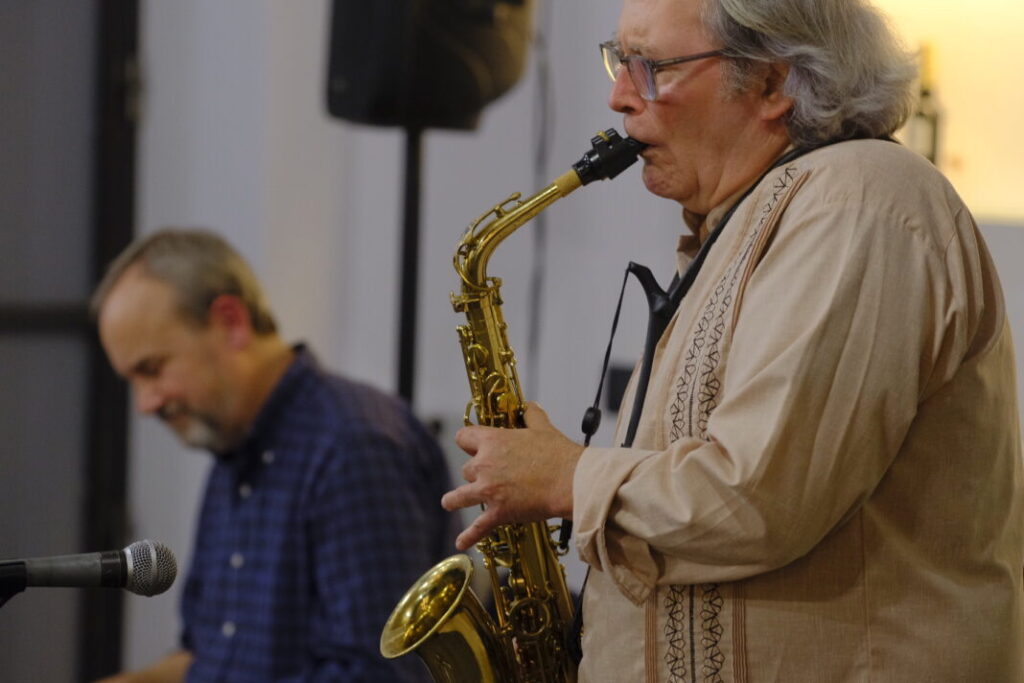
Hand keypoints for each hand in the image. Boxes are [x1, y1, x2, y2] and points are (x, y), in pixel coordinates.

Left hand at [441, 402, 583, 549]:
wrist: (571, 481)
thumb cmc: (558, 455)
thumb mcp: (543, 427)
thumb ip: (531, 415)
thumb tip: (529, 406)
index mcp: (493, 442)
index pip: (463, 437)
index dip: (468, 442)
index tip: (473, 447)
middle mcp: (485, 465)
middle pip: (466, 469)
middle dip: (475, 473)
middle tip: (488, 477)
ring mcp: (489, 491)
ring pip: (459, 496)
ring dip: (454, 499)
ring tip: (450, 502)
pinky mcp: (498, 512)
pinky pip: (478, 527)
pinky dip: (469, 536)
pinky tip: (460, 543)